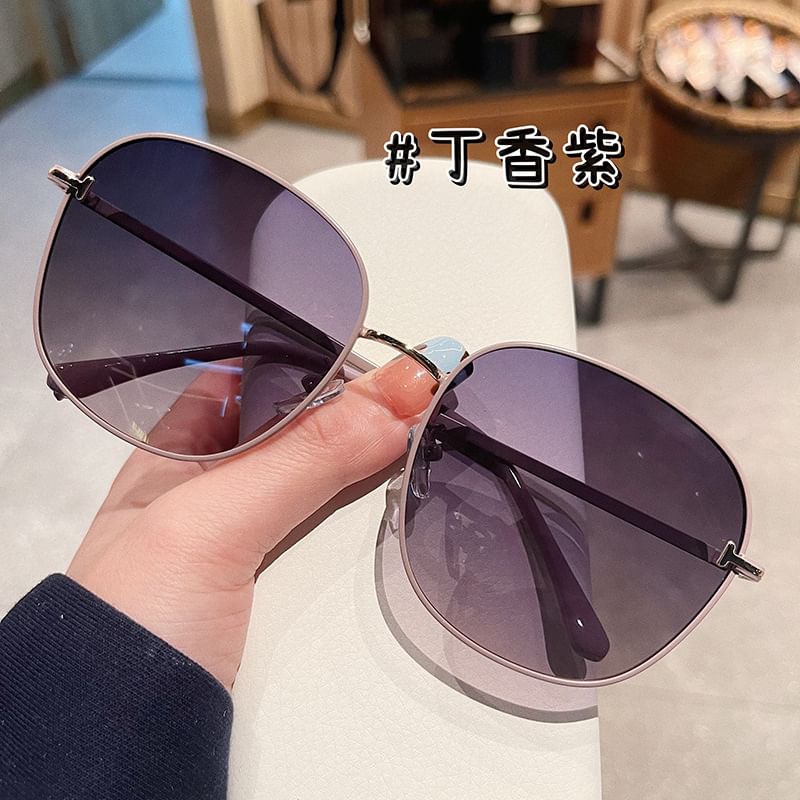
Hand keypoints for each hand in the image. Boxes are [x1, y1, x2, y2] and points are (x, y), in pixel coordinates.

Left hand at [66, 354, 435, 689]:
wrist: (125, 740)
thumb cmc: (126, 624)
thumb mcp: (213, 519)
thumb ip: (302, 455)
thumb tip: (393, 396)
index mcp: (172, 450)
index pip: (250, 376)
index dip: (312, 361)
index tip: (377, 357)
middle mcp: (210, 485)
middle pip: (293, 423)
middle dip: (347, 404)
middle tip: (413, 385)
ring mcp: (244, 532)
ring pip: (316, 472)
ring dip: (360, 452)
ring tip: (415, 419)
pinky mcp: (275, 578)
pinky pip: (326, 521)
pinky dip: (359, 501)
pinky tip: (387, 482)